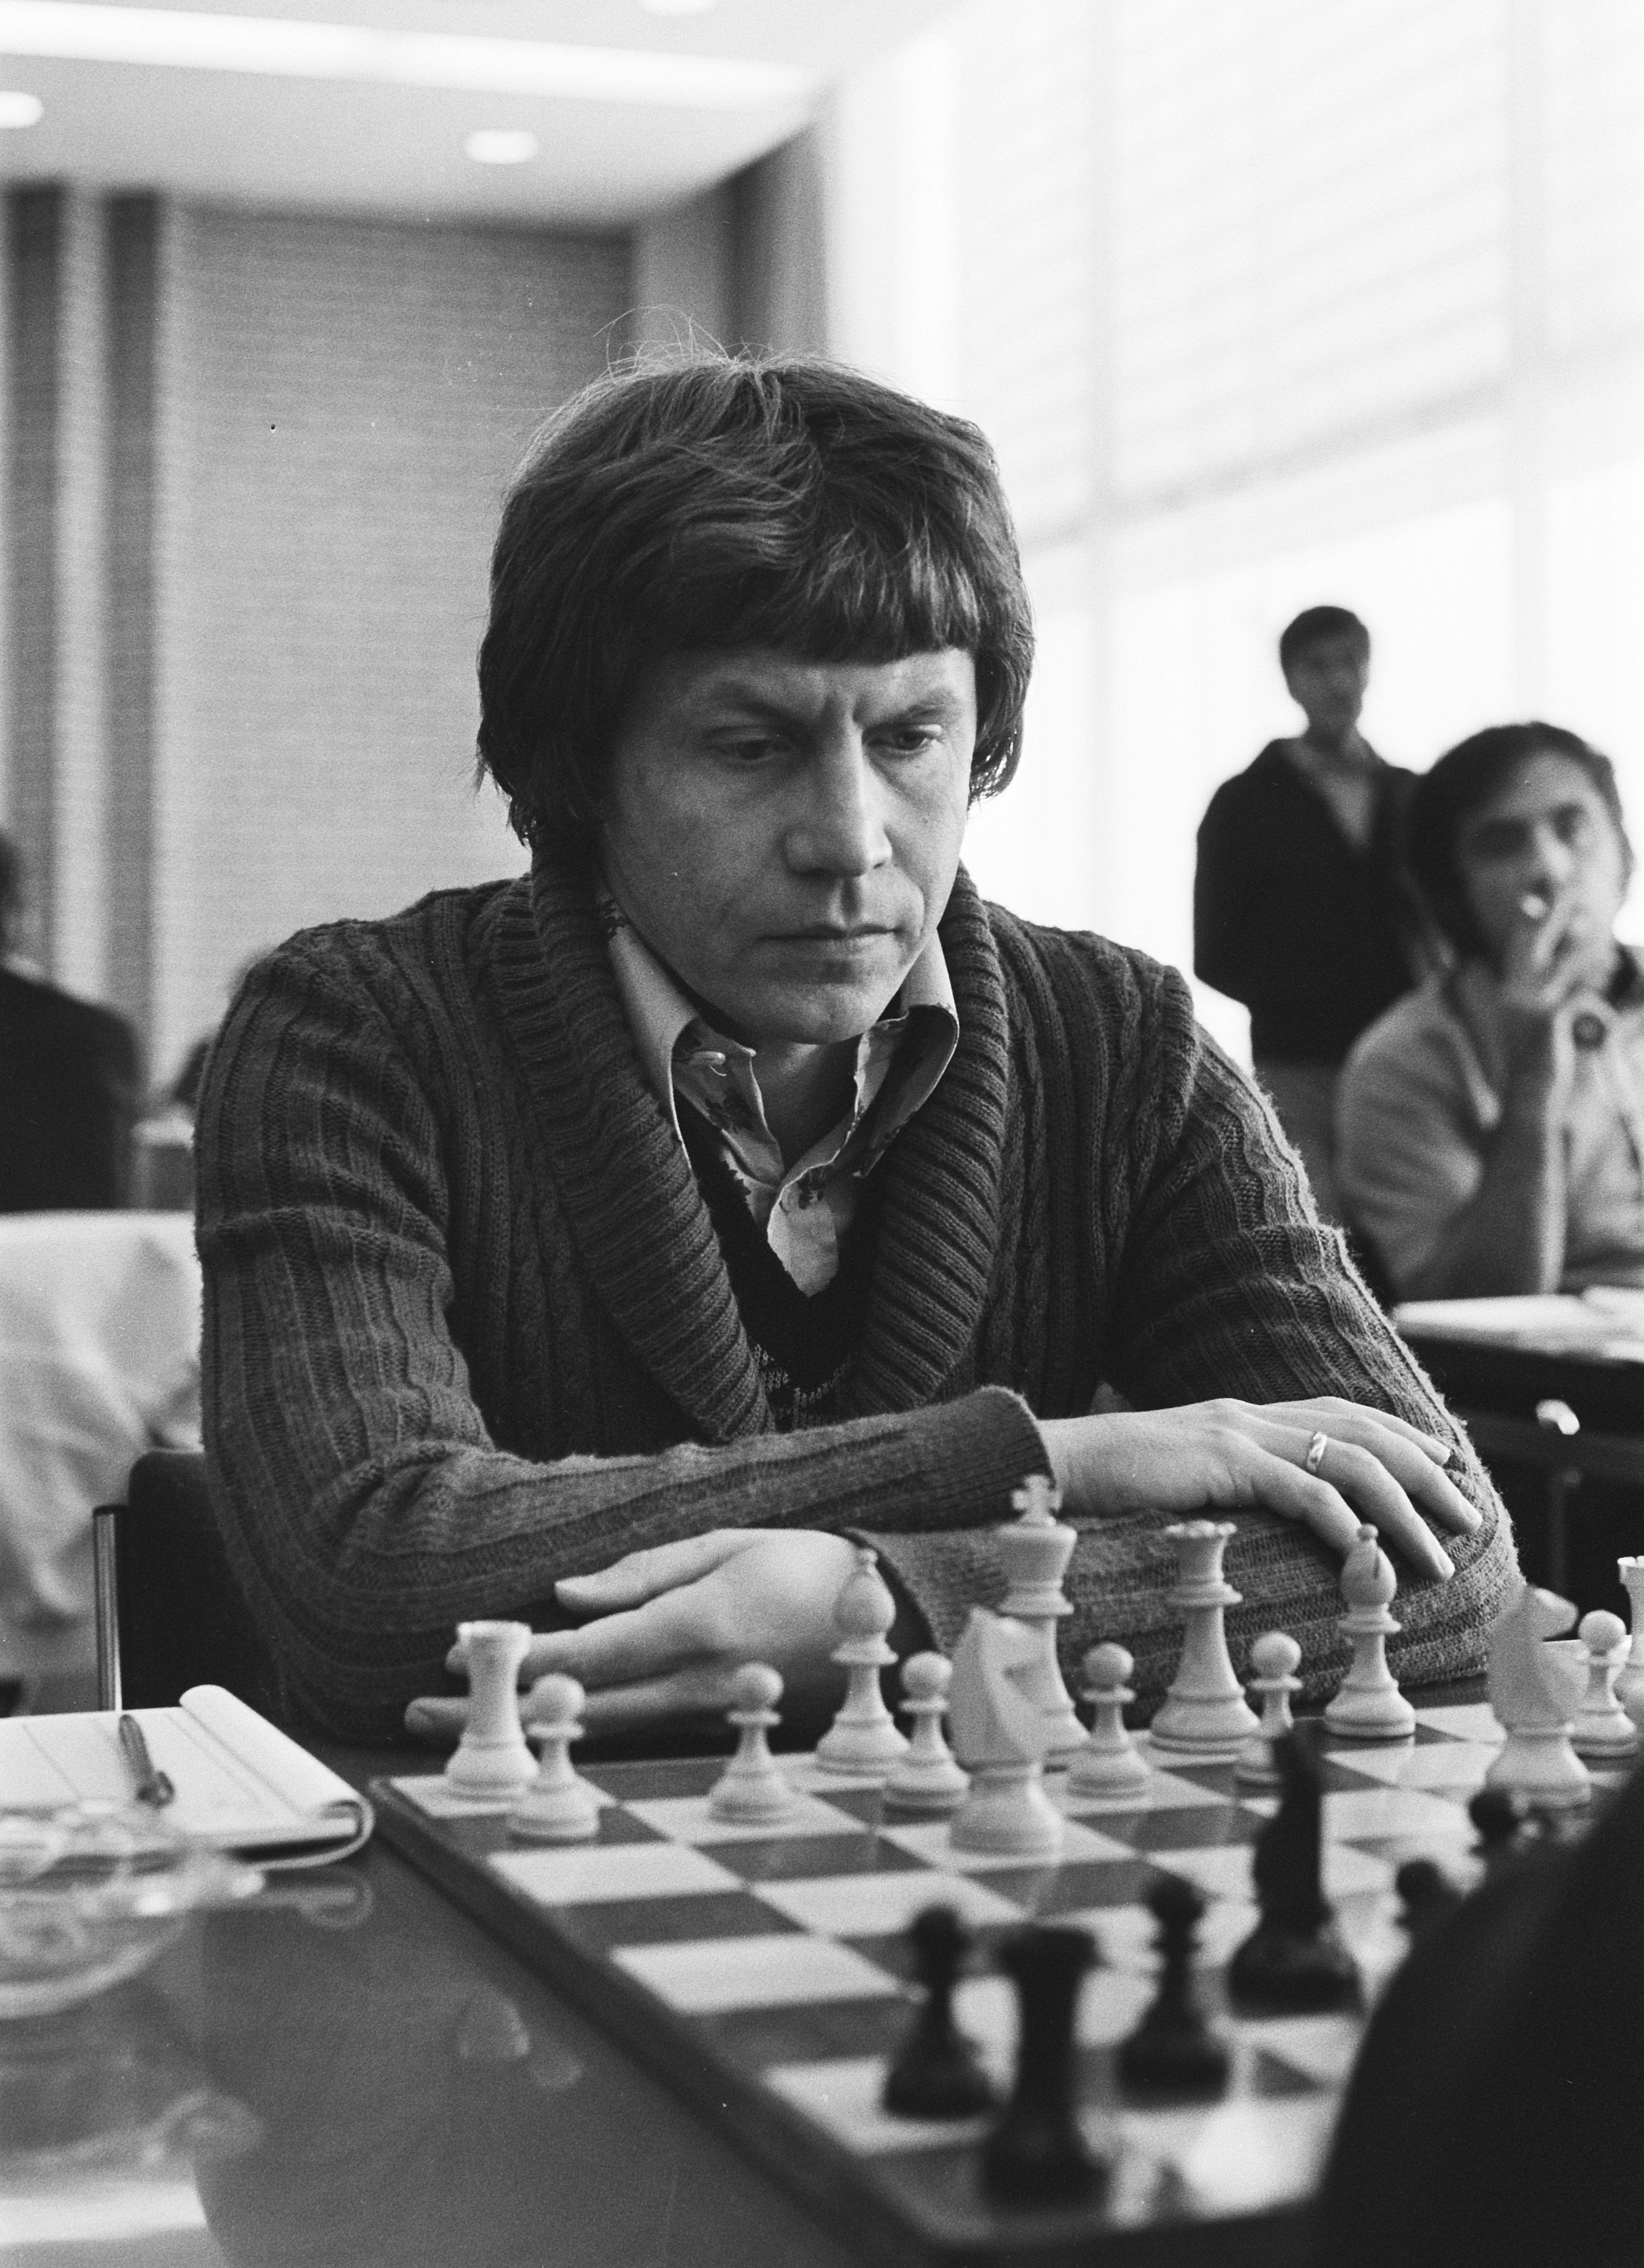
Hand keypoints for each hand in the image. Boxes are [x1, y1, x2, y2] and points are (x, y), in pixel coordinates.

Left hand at [405, 1530, 856, 1745]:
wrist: (896, 1622)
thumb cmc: (809, 1567)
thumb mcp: (728, 1545)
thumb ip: (644, 1573)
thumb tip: (568, 1595)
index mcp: (699, 1625)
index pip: (588, 1651)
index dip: (519, 1655)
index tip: (456, 1652)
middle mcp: (697, 1680)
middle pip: (578, 1706)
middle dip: (496, 1710)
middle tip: (419, 1715)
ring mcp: (707, 1713)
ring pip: (599, 1730)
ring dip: (526, 1727)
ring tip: (453, 1727)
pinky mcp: (716, 1726)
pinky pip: (635, 1732)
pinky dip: (576, 1731)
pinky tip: (532, 1728)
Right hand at [1038, 1396, 1481, 1581]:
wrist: (1053, 1463)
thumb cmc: (1104, 1483)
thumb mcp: (1179, 1479)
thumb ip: (1223, 1485)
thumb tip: (1259, 1516)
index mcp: (1241, 1416)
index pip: (1338, 1414)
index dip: (1397, 1434)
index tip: (1442, 1461)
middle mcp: (1249, 1415)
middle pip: (1361, 1433)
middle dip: (1424, 1473)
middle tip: (1466, 1514)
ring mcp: (1239, 1433)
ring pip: (1349, 1463)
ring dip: (1403, 1511)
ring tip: (1437, 1554)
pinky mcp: (1224, 1461)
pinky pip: (1304, 1491)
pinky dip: (1346, 1522)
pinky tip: (1371, 1552)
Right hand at [1497, 892, 1611, 1102]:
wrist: (1528, 1097)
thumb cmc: (1539, 1061)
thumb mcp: (1541, 1021)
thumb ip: (1553, 991)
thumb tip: (1581, 962)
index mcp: (1510, 991)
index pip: (1518, 943)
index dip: (1529, 915)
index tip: (1538, 887)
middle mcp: (1513, 994)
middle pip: (1531, 941)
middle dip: (1550, 909)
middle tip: (1565, 880)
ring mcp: (1527, 1007)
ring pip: (1559, 964)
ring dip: (1581, 945)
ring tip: (1595, 927)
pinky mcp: (1547, 1022)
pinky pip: (1576, 993)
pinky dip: (1592, 987)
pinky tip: (1605, 978)